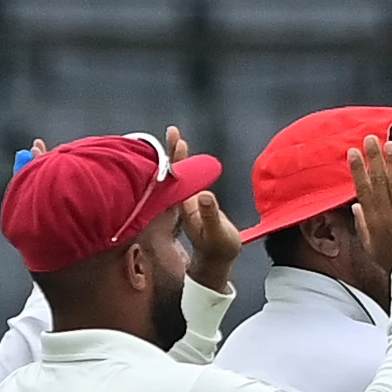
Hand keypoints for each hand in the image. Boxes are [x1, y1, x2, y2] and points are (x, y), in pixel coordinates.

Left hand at [161, 126, 242, 292]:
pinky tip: (183, 154)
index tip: (178, 143)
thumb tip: (205, 195)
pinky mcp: (187, 204)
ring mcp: (181, 204)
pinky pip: (182, 181)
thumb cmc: (219, 248)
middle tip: (173, 131)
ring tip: (177, 137)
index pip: (175, 181)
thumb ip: (210, 215)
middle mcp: (177, 205)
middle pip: (171, 175)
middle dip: (172, 152)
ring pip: (175, 176)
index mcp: (181, 209)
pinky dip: (182, 166)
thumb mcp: (217, 233)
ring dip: (176, 156)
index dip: (176, 161)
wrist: (215, 260)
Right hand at [349, 135, 391, 264]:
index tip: (354, 152)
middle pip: (379, 182)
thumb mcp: (371, 246)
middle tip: (371, 139)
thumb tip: (356, 206)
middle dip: (374, 159)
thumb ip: (363, 225)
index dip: (358, 170)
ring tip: (390, 145)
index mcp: (373, 221)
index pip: (363, 190)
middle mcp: (387, 216)